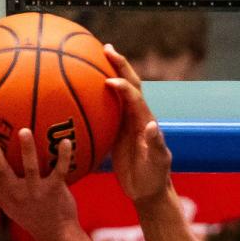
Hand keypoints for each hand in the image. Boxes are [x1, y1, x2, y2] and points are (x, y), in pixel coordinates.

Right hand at [0, 127, 78, 240]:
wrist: (57, 236)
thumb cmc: (29, 215)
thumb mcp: (6, 204)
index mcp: (3, 194)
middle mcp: (17, 194)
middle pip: (2, 170)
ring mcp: (36, 193)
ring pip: (30, 169)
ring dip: (27, 150)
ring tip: (24, 131)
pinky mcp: (55, 192)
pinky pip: (59, 171)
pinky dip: (64, 157)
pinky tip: (67, 142)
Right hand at [101, 47, 171, 203]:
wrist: (149, 192)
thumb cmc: (155, 178)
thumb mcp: (157, 163)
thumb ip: (156, 145)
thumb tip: (152, 125)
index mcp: (145, 121)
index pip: (135, 97)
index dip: (123, 87)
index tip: (108, 82)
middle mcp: (138, 117)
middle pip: (130, 84)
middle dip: (119, 65)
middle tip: (105, 48)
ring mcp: (128, 123)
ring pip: (118, 93)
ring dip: (109, 73)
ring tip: (95, 57)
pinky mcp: (118, 132)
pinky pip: (107, 109)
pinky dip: (97, 96)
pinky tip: (82, 91)